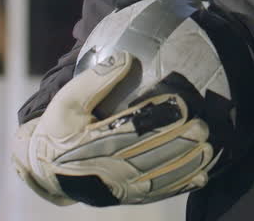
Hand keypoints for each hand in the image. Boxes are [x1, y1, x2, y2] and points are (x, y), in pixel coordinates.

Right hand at [10, 52, 215, 206]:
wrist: (45, 169)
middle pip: (148, 155)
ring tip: (209, 149)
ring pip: (156, 176)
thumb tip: (124, 58)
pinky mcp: (126, 196)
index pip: (129, 129)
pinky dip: (179, 185)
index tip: (181, 104)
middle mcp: (106, 167)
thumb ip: (95, 80)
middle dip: (179, 142)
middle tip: (203, 127)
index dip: (157, 117)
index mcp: (91, 142)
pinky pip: (156, 193)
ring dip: (185, 164)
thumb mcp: (67, 100)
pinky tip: (201, 177)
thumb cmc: (59, 128)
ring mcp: (118, 185)